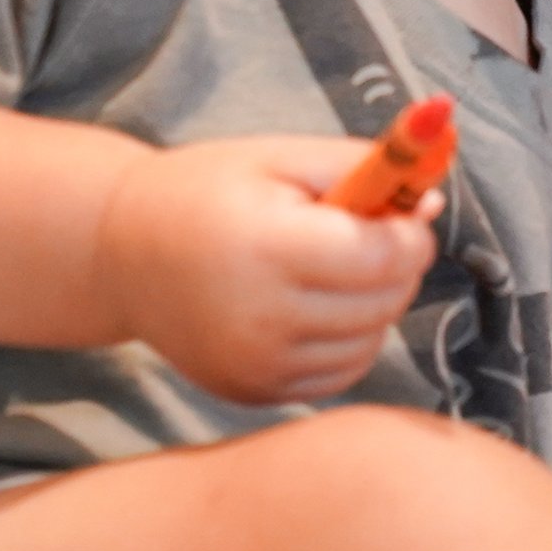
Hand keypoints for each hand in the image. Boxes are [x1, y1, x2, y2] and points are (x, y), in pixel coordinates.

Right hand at [93, 134, 440, 403]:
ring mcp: (256, 364)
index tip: (400, 215)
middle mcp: (260, 317)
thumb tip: (431, 203)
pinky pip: (342, 372)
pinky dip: (348, 340)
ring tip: (329, 271)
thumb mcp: (281, 158)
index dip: (410, 233)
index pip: (384, 256)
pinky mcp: (254, 392)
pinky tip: (312, 307)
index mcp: (267, 247)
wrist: (120, 256)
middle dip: (396, 264)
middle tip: (366, 237)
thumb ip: (363, 169)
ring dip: (374, 305)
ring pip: (372, 340)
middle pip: (385, 300)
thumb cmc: (208, 193)